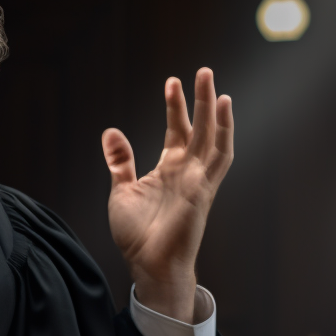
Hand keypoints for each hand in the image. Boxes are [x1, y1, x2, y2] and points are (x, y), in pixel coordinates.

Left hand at [103, 68, 232, 322]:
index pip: (176, 131)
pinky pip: (220, 156)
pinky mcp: (204, 189)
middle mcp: (187, 171)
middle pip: (198, 128)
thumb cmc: (137, 235)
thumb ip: (120, 161)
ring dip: (213, 109)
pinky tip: (224, 108)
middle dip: (199, 99)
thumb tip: (111, 132)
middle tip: (202, 70)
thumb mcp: (121, 190)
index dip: (175, 107)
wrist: (148, 264)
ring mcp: (198, 179)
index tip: (171, 82)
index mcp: (169, 170)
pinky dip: (224, 131)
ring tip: (212, 81)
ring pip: (212, 136)